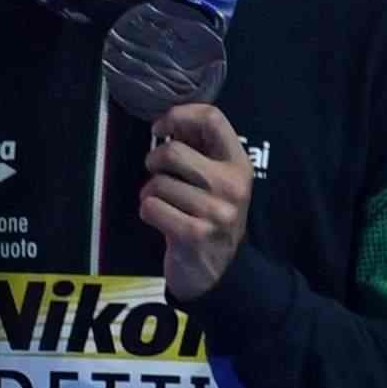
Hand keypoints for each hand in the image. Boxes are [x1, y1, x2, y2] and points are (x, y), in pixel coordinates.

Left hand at [143, 102, 251, 302]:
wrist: (218, 271)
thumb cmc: (209, 216)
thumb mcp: (216, 180)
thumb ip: (199, 148)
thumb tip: (169, 120)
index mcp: (239, 163)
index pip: (212, 118)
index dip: (178, 116)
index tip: (160, 129)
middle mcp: (232, 185)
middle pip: (173, 152)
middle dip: (153, 161)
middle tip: (157, 174)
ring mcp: (216, 211)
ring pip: (158, 183)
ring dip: (149, 193)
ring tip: (163, 203)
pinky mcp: (195, 234)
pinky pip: (151, 208)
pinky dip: (147, 212)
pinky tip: (160, 219)